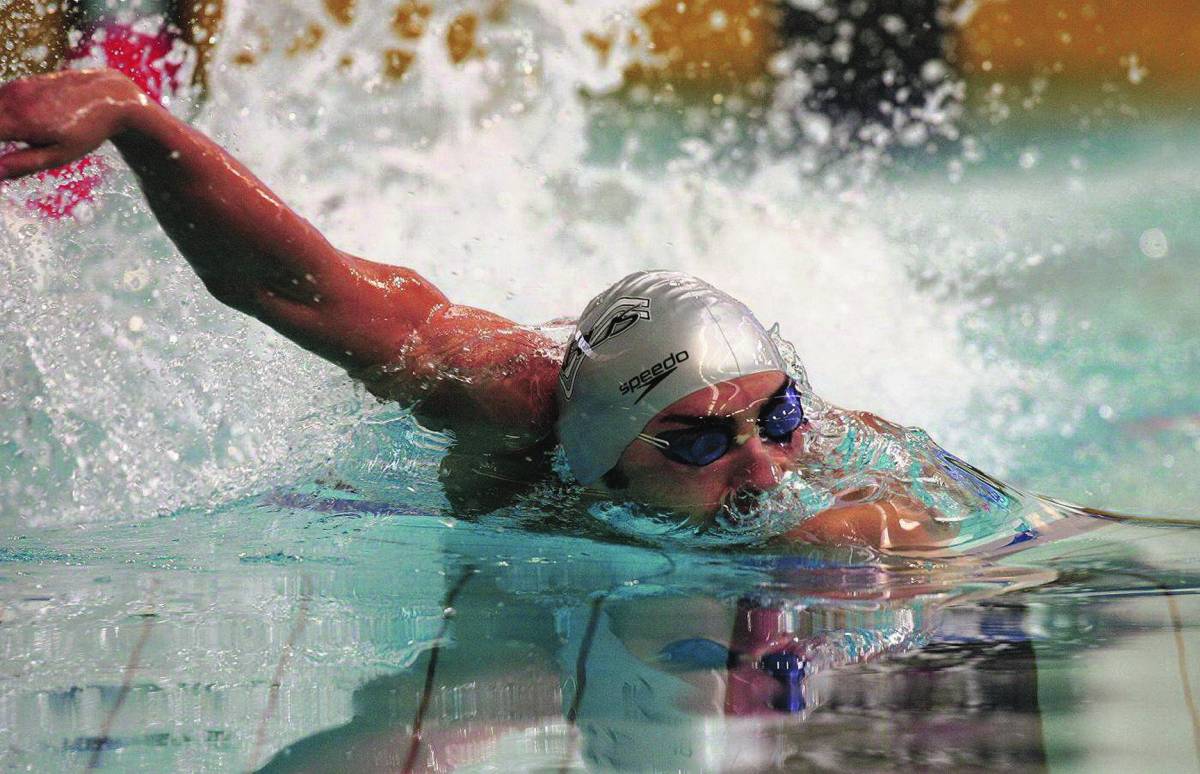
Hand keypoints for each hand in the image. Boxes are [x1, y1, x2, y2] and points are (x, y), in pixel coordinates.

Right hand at [0, 69, 146, 180]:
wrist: (110, 96)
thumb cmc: (88, 130)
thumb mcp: (60, 154)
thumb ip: (24, 163)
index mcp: (19, 121)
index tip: (1, 161)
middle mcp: (12, 99)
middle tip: (19, 147)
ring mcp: (16, 87)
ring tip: (18, 142)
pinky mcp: (22, 82)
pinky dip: (0, 113)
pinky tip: (14, 127)